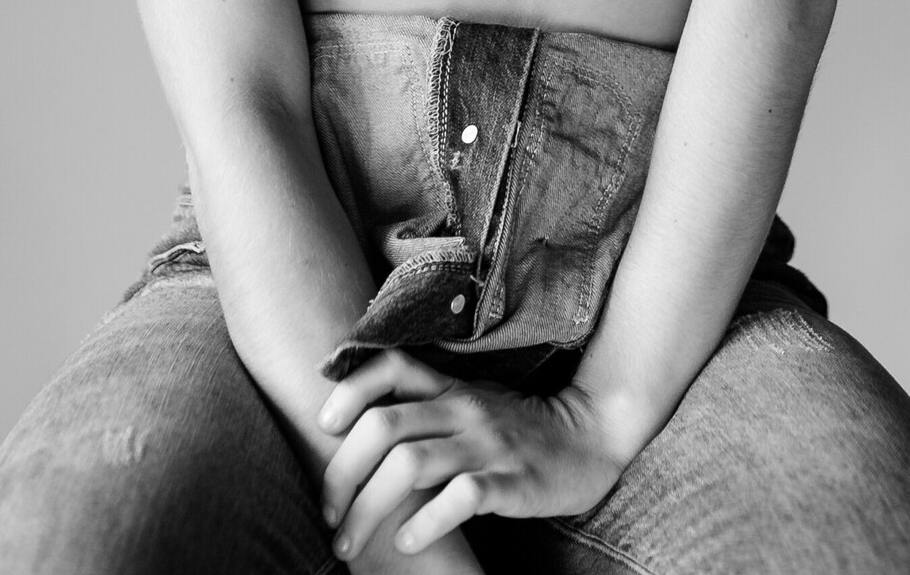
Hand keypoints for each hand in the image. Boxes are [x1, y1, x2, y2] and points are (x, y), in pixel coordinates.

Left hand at [318, 350, 627, 559]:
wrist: (588, 440)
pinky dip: (425, 522)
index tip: (322, 426)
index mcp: (449, 387)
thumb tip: (358, 431)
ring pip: (410, 464)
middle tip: (328, 513)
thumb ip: (425, 408)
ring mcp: (487, 444)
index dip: (348, 390)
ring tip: (349, 543)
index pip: (389, 367)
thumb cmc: (517, 428)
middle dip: (342, 473)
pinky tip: (406, 543)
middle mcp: (462, 408)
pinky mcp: (511, 481)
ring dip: (369, 507)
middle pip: (383, 427)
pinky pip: (459, 498)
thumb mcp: (470, 404)